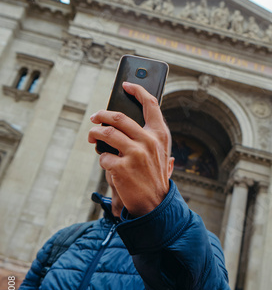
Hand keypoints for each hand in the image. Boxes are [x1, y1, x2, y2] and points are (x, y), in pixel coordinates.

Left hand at [88, 82, 173, 216]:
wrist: (156, 205)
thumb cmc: (156, 177)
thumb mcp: (162, 154)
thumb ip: (151, 136)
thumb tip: (134, 118)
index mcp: (160, 134)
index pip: (150, 103)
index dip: (137, 90)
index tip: (125, 84)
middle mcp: (148, 141)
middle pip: (118, 117)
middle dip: (101, 115)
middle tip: (95, 117)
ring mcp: (135, 154)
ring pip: (106, 133)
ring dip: (94, 133)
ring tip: (92, 137)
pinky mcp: (121, 168)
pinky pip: (104, 157)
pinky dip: (103, 160)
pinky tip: (109, 165)